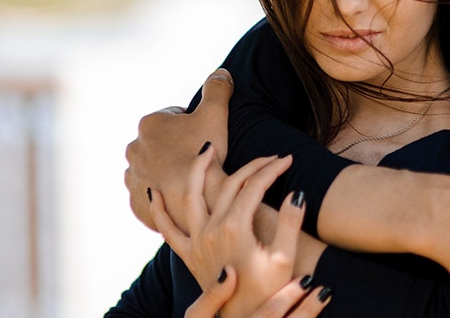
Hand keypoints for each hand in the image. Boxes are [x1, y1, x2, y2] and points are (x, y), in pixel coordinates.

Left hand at [125, 68, 232, 230]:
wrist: (199, 198)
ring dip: (165, 172)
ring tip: (189, 180)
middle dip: (175, 149)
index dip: (193, 126)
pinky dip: (161, 195)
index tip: (205, 139)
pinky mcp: (135, 202)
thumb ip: (217, 88)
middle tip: (199, 160)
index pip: (173, 118)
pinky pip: (148, 195)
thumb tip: (221, 72)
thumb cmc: (205, 152)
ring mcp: (133, 177)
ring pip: (151, 170)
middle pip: (160, 144)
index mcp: (149, 124)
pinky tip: (179, 196)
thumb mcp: (215, 113)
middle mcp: (134, 149)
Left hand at [152, 152, 304, 317]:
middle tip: (270, 157)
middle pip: (230, 185)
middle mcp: (211, 230)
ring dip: (197, 169)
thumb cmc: (268, 291)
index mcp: (235, 227)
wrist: (244, 317)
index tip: (288, 159)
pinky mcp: (188, 254)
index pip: (255, 185)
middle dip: (252, 166)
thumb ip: (290, 222)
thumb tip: (296, 193)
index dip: (273, 169)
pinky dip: (158, 211)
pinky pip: (167, 230)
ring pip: (192, 196)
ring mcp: (196, 241)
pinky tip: (153, 193)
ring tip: (207, 149)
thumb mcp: (284, 257)